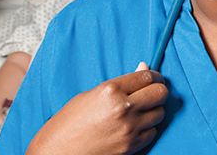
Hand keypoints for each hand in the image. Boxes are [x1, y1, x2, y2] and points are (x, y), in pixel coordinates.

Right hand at [26, 63, 167, 154]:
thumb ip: (120, 84)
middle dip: (158, 91)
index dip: (154, 76)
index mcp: (110, 90)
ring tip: (141, 112)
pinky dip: (147, 129)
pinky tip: (136, 127)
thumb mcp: (90, 95)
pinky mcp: (130, 147)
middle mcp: (123, 108)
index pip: (147, 76)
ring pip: (160, 113)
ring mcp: (128, 129)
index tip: (154, 78)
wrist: (56, 153)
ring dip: (153, 111)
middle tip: (151, 93)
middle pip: (160, 93)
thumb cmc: (68, 123)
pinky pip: (152, 133)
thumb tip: (144, 69)